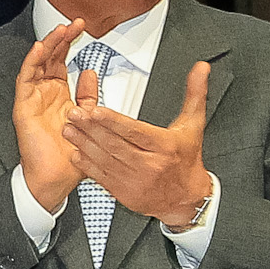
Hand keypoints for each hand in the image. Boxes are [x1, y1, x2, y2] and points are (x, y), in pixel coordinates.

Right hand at [10, 20, 81, 213]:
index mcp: (59, 96)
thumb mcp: (87, 118)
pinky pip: (26, 80)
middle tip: (73, 23)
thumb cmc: (69, 156)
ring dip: (47, 45)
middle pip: (50, 58)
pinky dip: (32, 62)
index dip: (69, 43)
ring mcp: (33, 100)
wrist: (56, 179)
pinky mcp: (24, 107)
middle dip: (61, 38)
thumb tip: (90, 72)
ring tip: (59, 30)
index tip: (82, 28)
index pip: (62, 61)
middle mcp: (44, 94)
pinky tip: (40, 48)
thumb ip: (88, 95)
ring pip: (37, 64)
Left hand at [60, 58, 216, 223]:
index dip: (114, 121)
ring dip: (84, 144)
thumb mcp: (193, 126)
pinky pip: (102, 177)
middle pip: (116, 144)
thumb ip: (194, 94)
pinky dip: (87, 165)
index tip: (95, 110)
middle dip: (92, 128)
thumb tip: (200, 69)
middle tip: (74, 114)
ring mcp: (135, 181)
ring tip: (69, 129)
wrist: (186, 199)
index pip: (135, 132)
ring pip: (105, 160)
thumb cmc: (186, 161)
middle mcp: (150, 165)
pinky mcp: (124, 193)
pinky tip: (75, 152)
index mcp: (165, 147)